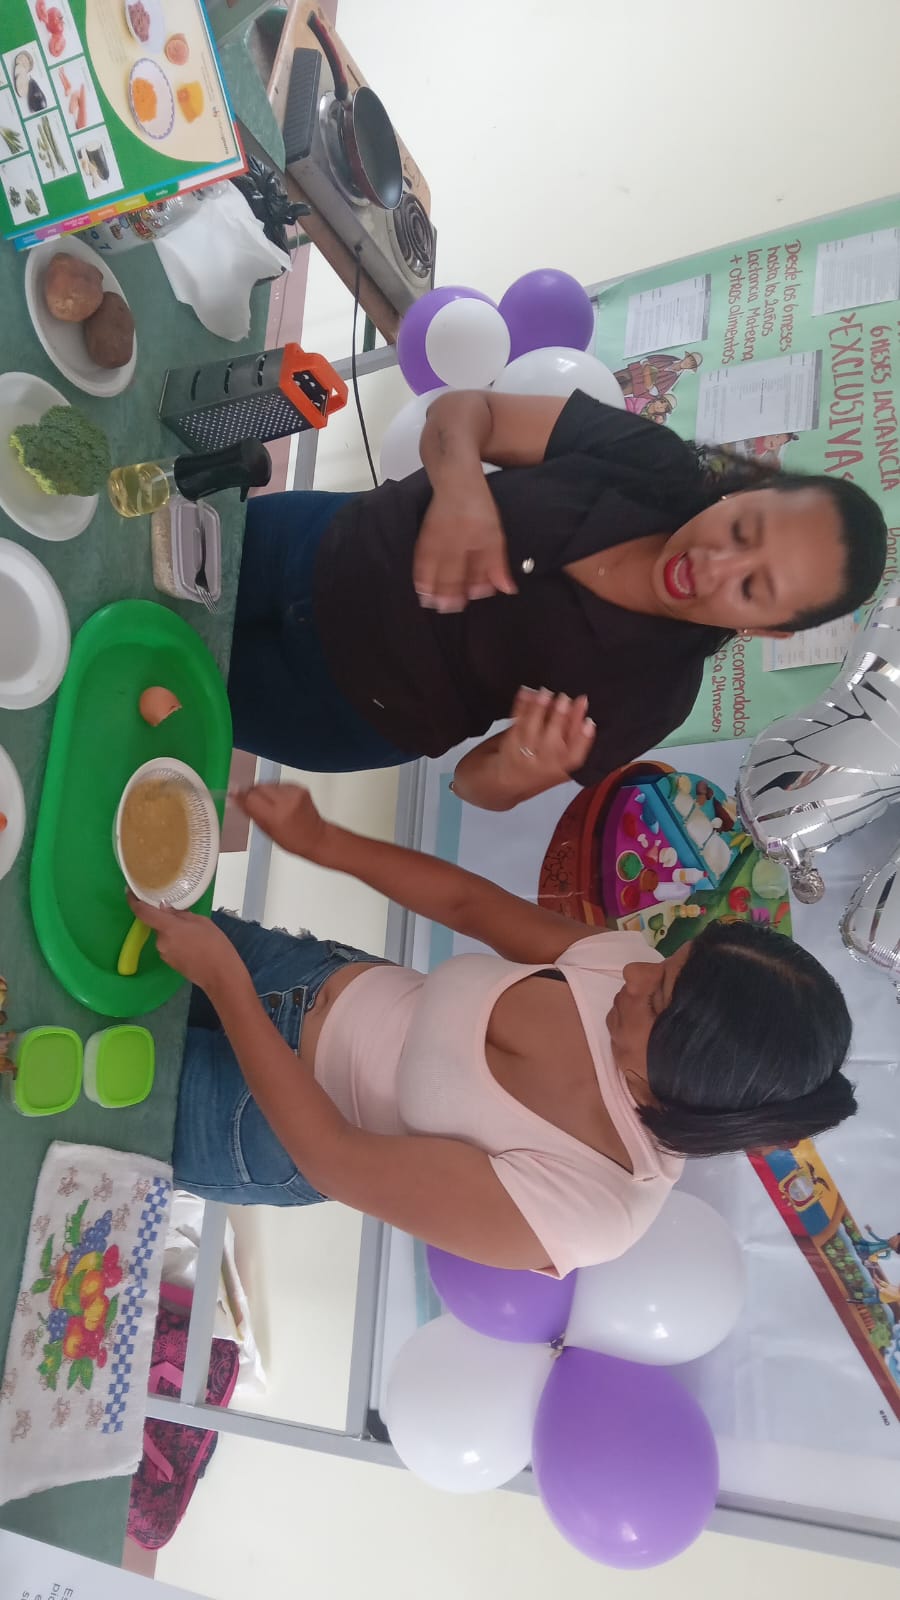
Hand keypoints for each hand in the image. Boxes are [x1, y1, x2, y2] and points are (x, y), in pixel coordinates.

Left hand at [127, 894, 242, 992]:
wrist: (220, 974)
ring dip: (174, 932)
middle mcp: (160, 941)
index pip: (143, 912)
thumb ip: (180, 914)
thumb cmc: (214, 944)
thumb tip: (166, 909)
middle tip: (186, 918)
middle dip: (168, 919)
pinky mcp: (169, 963)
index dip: (133, 901)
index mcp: (167, 928)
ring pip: (165, 936)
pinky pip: (169, 946)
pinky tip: (193, 945)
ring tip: (195, 934)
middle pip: (158, 925)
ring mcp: (164, 954)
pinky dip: (177, 942)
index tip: (130, 891)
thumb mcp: (201, 921)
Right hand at [236, 783, 328, 861]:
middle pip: (258, 787)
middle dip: (252, 793)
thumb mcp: (266, 831)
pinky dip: (275, 790)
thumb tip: (234, 798)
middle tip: (252, 803)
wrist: (317, 837)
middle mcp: (286, 801)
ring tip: (270, 805)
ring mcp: (295, 792)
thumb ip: (250, 812)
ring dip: (264, 791)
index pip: (250, 797)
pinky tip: (280, 801)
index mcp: (276, 816)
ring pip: (268, 784)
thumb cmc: (292, 840)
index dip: (240, 795)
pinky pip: (279, 784)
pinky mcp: (300, 786)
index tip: (232, 794)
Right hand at [413, 489, 516, 611]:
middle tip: (448, 609)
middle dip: (448, 593)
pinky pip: (420, 560)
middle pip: (448, 572)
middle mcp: (451, 542)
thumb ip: (498, 565)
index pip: (469, 572)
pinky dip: (420, 575)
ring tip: (432, 603)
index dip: (468, 588)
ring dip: (431, 587)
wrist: (456, 482)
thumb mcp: (496, 537)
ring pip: (432, 568)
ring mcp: (435, 539)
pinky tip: (421, 586)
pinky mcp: (425, 537)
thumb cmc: (478, 507)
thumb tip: (507, 589)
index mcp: (471, 542)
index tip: (468, 601)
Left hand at [498, 688, 595, 790]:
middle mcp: (545, 763)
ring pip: (532, 730)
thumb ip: (573, 737)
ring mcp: (526, 754)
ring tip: (545, 693)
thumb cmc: (541, 765)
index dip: (584, 740)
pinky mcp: (510, 742)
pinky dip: (521, 705)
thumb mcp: (562, 759)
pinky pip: (516, 722)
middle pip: (554, 742)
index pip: (575, 755)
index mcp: (563, 768)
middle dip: (560, 719)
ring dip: (539, 709)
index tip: (590, 723)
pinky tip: (526, 691)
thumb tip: (581, 705)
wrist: (508, 781)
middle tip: (565, 699)